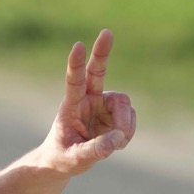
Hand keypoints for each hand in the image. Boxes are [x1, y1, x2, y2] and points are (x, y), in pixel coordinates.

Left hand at [41, 29, 135, 175]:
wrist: (66, 161)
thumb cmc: (62, 157)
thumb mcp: (74, 159)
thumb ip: (94, 151)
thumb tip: (116, 140)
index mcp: (71, 106)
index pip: (74, 81)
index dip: (76, 64)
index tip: (78, 45)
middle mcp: (88, 100)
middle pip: (97, 71)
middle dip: (102, 53)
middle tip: (107, 32)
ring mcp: (103, 106)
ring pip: (124, 104)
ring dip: (126, 123)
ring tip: (117, 143)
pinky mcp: (115, 115)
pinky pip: (130, 119)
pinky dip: (128, 132)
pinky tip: (117, 143)